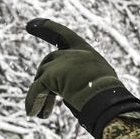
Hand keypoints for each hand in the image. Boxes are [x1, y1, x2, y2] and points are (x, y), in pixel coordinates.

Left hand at [25, 18, 139, 137]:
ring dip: (40, 97)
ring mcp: (61, 62)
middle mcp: (73, 53)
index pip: (64, 35)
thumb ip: (84, 78)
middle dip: (41, 78)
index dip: (46, 28)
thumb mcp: (99, 81)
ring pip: (41, 77)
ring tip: (42, 114)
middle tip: (37, 99)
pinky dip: (32, 101)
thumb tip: (70, 94)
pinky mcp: (51, 75)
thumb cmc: (109, 97)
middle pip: (48, 61)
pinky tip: (32, 113)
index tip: (30, 24)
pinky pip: (36, 89)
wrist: (107, 100)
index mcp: (86, 52)